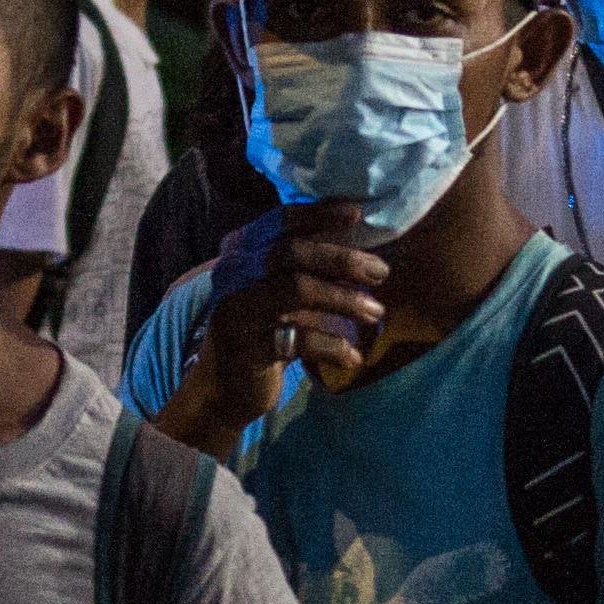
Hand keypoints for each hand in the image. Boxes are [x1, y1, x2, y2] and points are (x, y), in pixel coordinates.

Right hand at [198, 203, 391, 401]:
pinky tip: (354, 358)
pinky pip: (299, 340)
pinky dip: (333, 346)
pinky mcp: (247, 349)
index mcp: (243, 253)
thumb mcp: (280, 295)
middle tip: (381, 271)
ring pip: (296, 290)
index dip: (317, 214)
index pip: (280, 222)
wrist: (223, 389)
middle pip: (290, 252)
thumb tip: (366, 253)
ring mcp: (238, 310)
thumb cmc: (262, 332)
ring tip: (376, 313)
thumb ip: (309, 271)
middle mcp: (235, 275)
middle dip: (341, 259)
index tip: (355, 214)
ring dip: (344, 299)